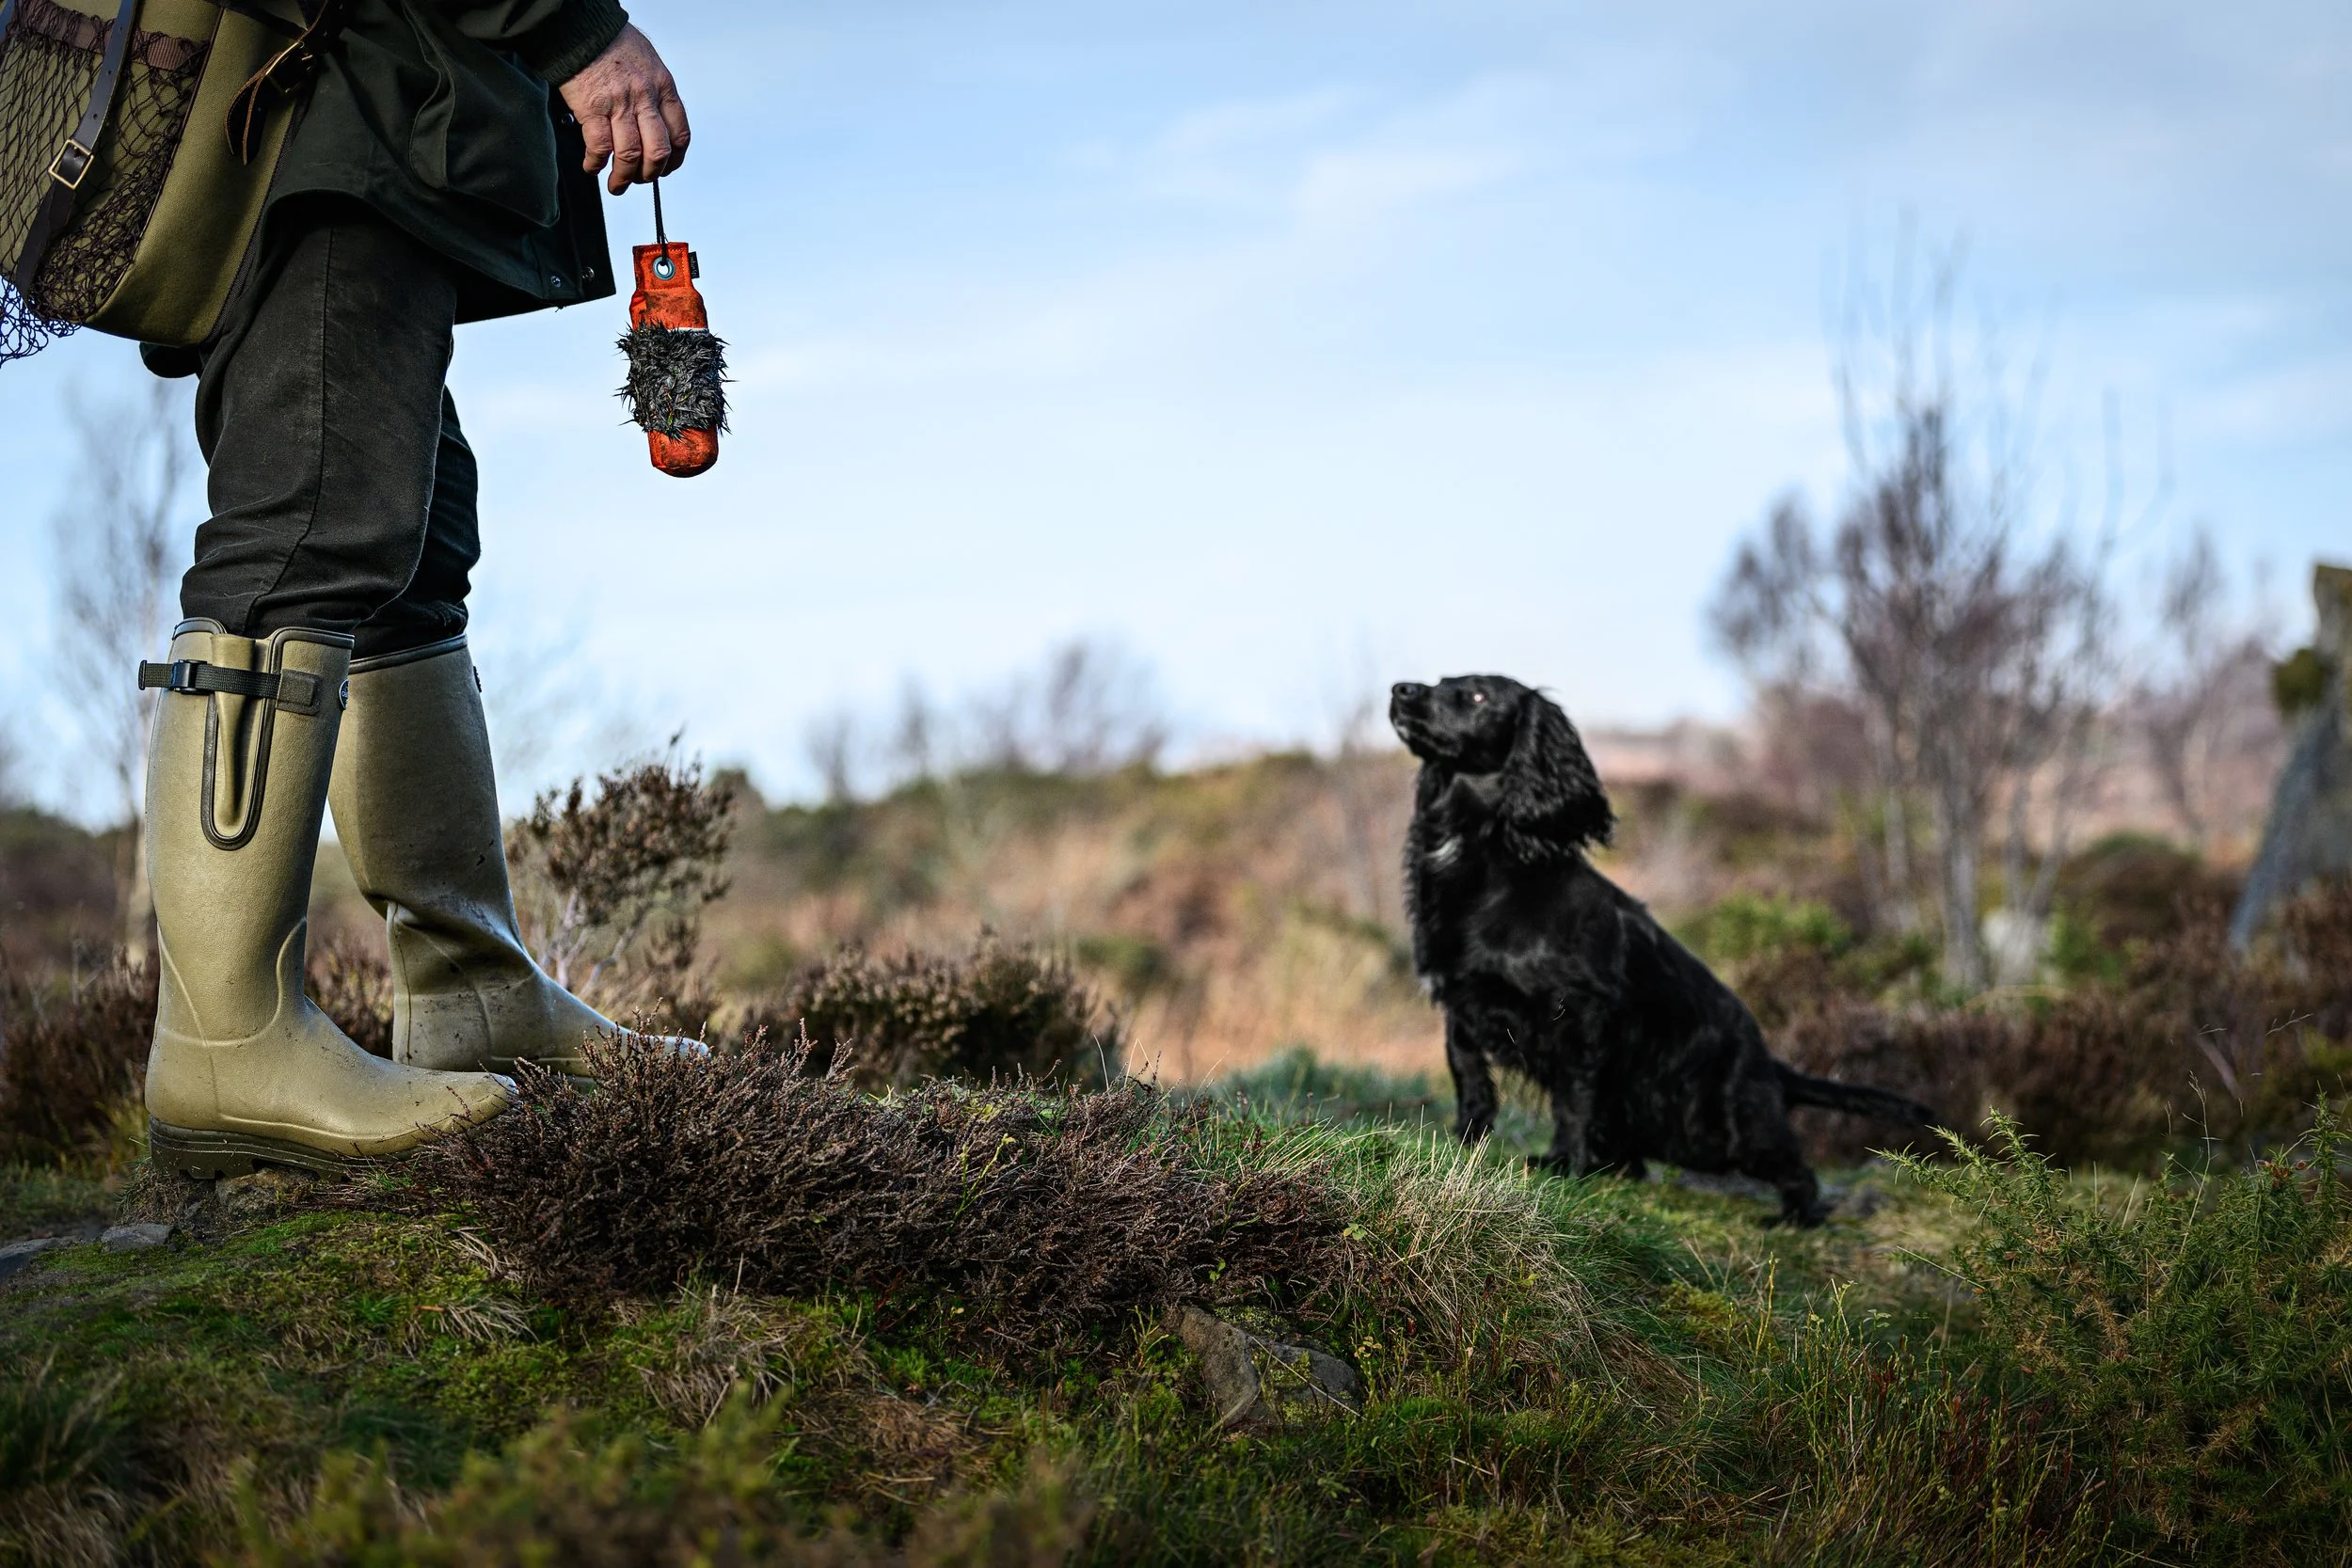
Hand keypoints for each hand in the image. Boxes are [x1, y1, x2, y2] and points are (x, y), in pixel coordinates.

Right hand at [559, 24, 689, 194]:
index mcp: (663, 87)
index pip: (680, 134)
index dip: (674, 160)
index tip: (666, 168)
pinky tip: (593, 166)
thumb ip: (654, 93)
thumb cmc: (611, 42)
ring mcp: (619, 104)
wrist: (581, 28)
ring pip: (630, 155)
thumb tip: (654, 122)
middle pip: (658, 151)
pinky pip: (599, 148)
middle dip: (650, 174)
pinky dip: (596, 164)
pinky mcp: (593, 109)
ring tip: (616, 184)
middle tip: (640, 180)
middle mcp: (645, 97)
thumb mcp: (648, 63)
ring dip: (623, 177)